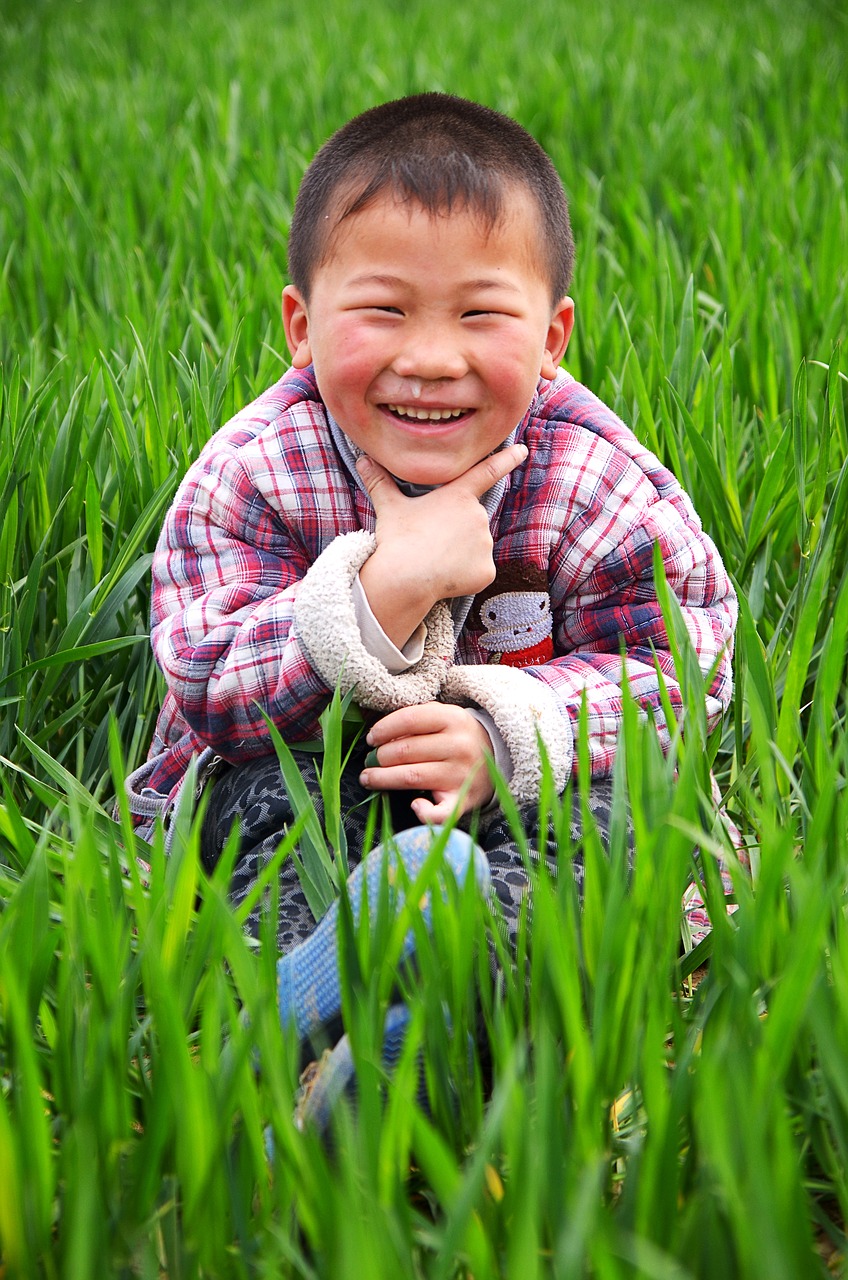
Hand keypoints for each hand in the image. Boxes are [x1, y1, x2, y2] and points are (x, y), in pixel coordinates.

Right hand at [356, 445, 526, 648]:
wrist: (405, 578)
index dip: (506, 459)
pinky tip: (445, 577)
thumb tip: (362, 459)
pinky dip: (464, 576)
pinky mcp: (487, 571)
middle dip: (455, 531)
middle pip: (470, 522)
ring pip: (475, 548)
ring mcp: (486, 544)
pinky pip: (478, 572)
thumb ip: (379, 482)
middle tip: (430, 542)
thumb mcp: (389, 507)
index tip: (523, 449)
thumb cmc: (398, 539)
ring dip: (459, 554)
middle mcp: (478, 515)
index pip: (487, 471)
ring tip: (434, 560)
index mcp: (458, 495)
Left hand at [359, 702, 494, 822]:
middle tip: (368, 761)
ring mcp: (461, 775)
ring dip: (382, 779)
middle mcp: (459, 746)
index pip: (409, 719)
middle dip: (379, 756)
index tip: (371, 738)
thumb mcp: (443, 717)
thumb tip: (378, 736)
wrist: (498, 759)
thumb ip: (415, 720)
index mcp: (453, 719)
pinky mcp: (463, 801)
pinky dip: (424, 812)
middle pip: (406, 751)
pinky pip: (440, 813)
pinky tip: (414, 805)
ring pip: (411, 777)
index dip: (383, 729)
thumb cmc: (457, 737)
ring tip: (368, 778)